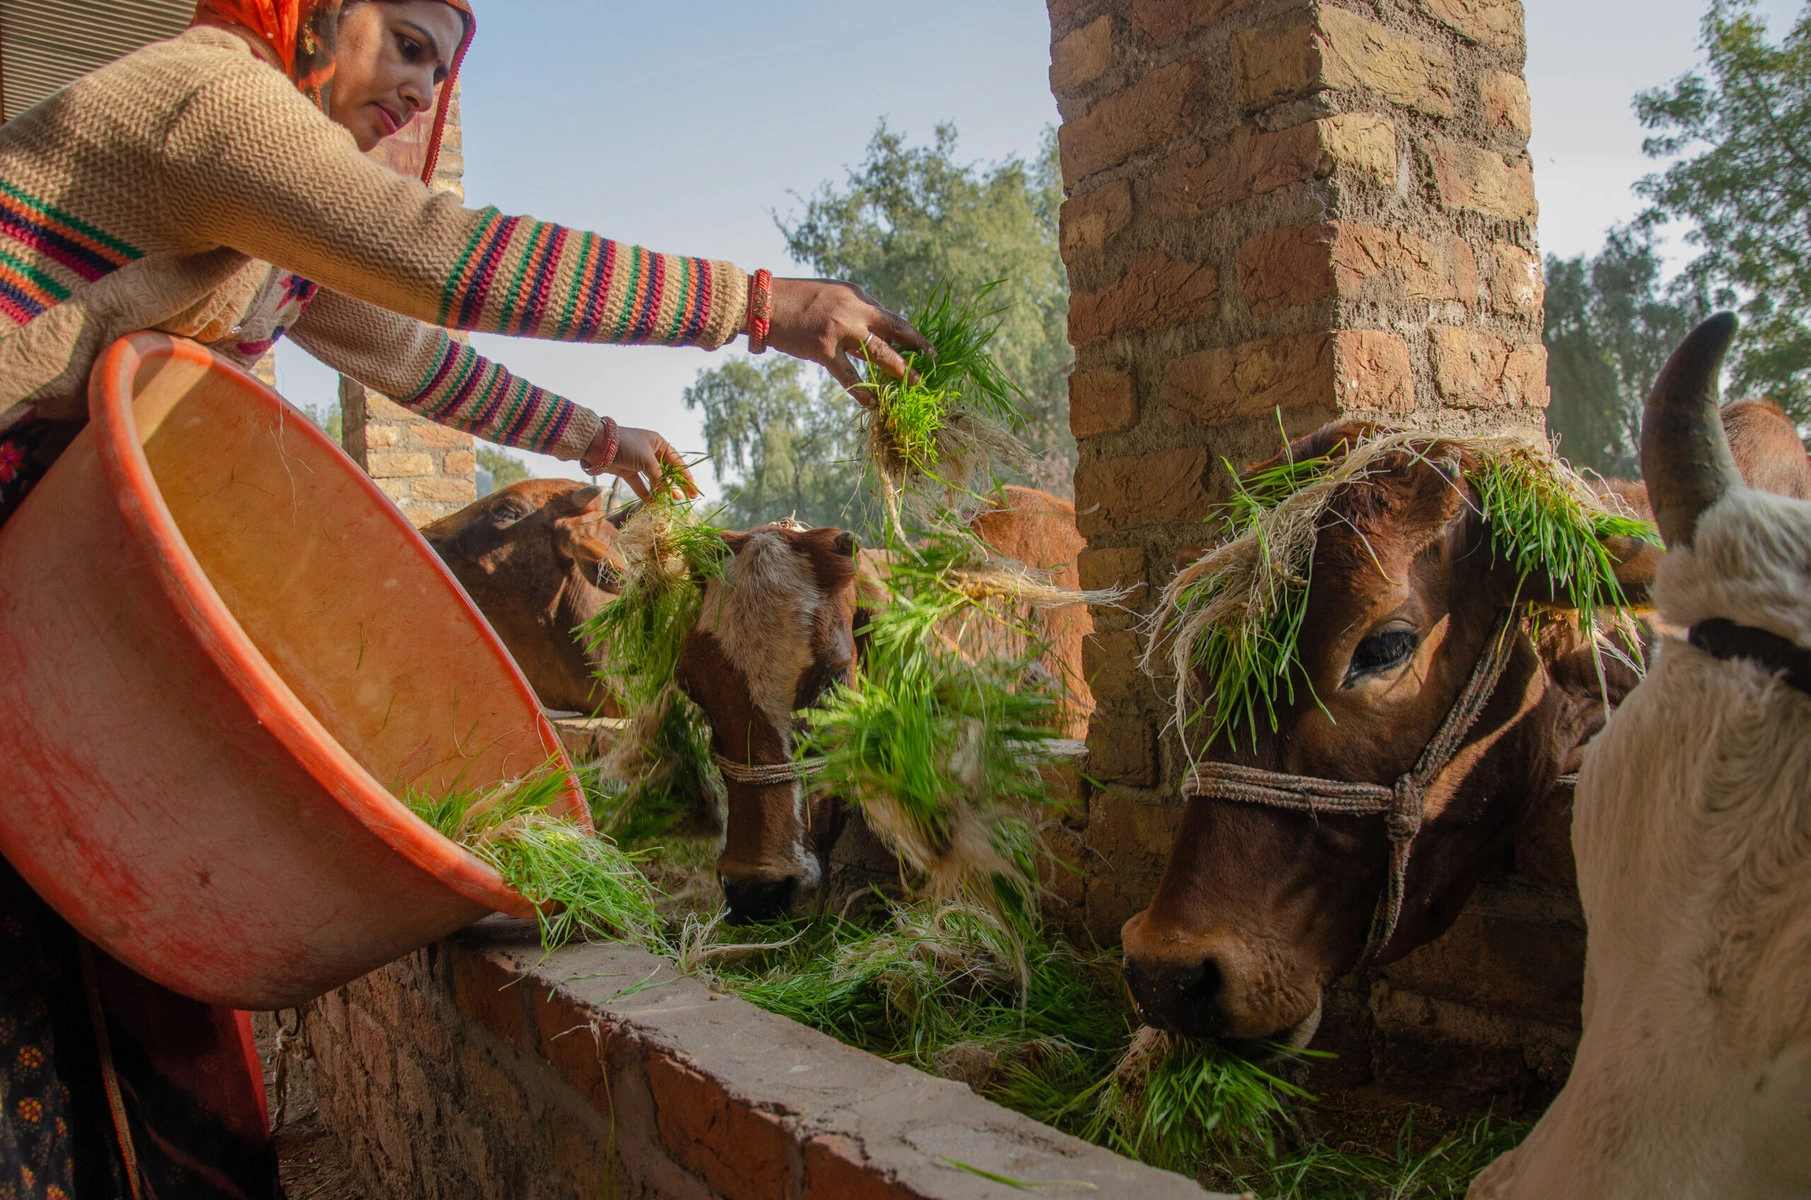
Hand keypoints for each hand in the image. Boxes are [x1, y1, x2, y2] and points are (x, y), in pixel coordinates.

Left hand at [584, 424, 698, 500]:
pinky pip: (640, 484)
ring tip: (670, 502)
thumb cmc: (626, 446)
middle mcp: (650, 451)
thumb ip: (659, 478)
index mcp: (658, 443)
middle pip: (667, 471)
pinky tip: (653, 503)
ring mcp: (638, 462)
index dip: (686, 476)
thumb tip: (670, 493)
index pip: (677, 461)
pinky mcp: (627, 470)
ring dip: (661, 490)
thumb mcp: (647, 461)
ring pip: (654, 478)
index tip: (694, 490)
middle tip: (686, 498)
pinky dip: (646, 493)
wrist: (597, 445)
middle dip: (675, 485)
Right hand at [764, 278, 932, 405]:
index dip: (911, 334)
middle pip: (895, 330)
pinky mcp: (823, 348)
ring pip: (879, 353)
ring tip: (914, 386)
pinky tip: (873, 403)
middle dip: (917, 348)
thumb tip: (877, 334)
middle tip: (931, 364)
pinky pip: (848, 375)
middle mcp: (854, 309)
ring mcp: (840, 329)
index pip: (891, 317)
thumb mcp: (833, 295)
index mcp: (858, 295)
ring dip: (899, 371)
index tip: (927, 347)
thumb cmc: (797, 300)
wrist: (764, 303)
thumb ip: (855, 312)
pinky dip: (862, 392)